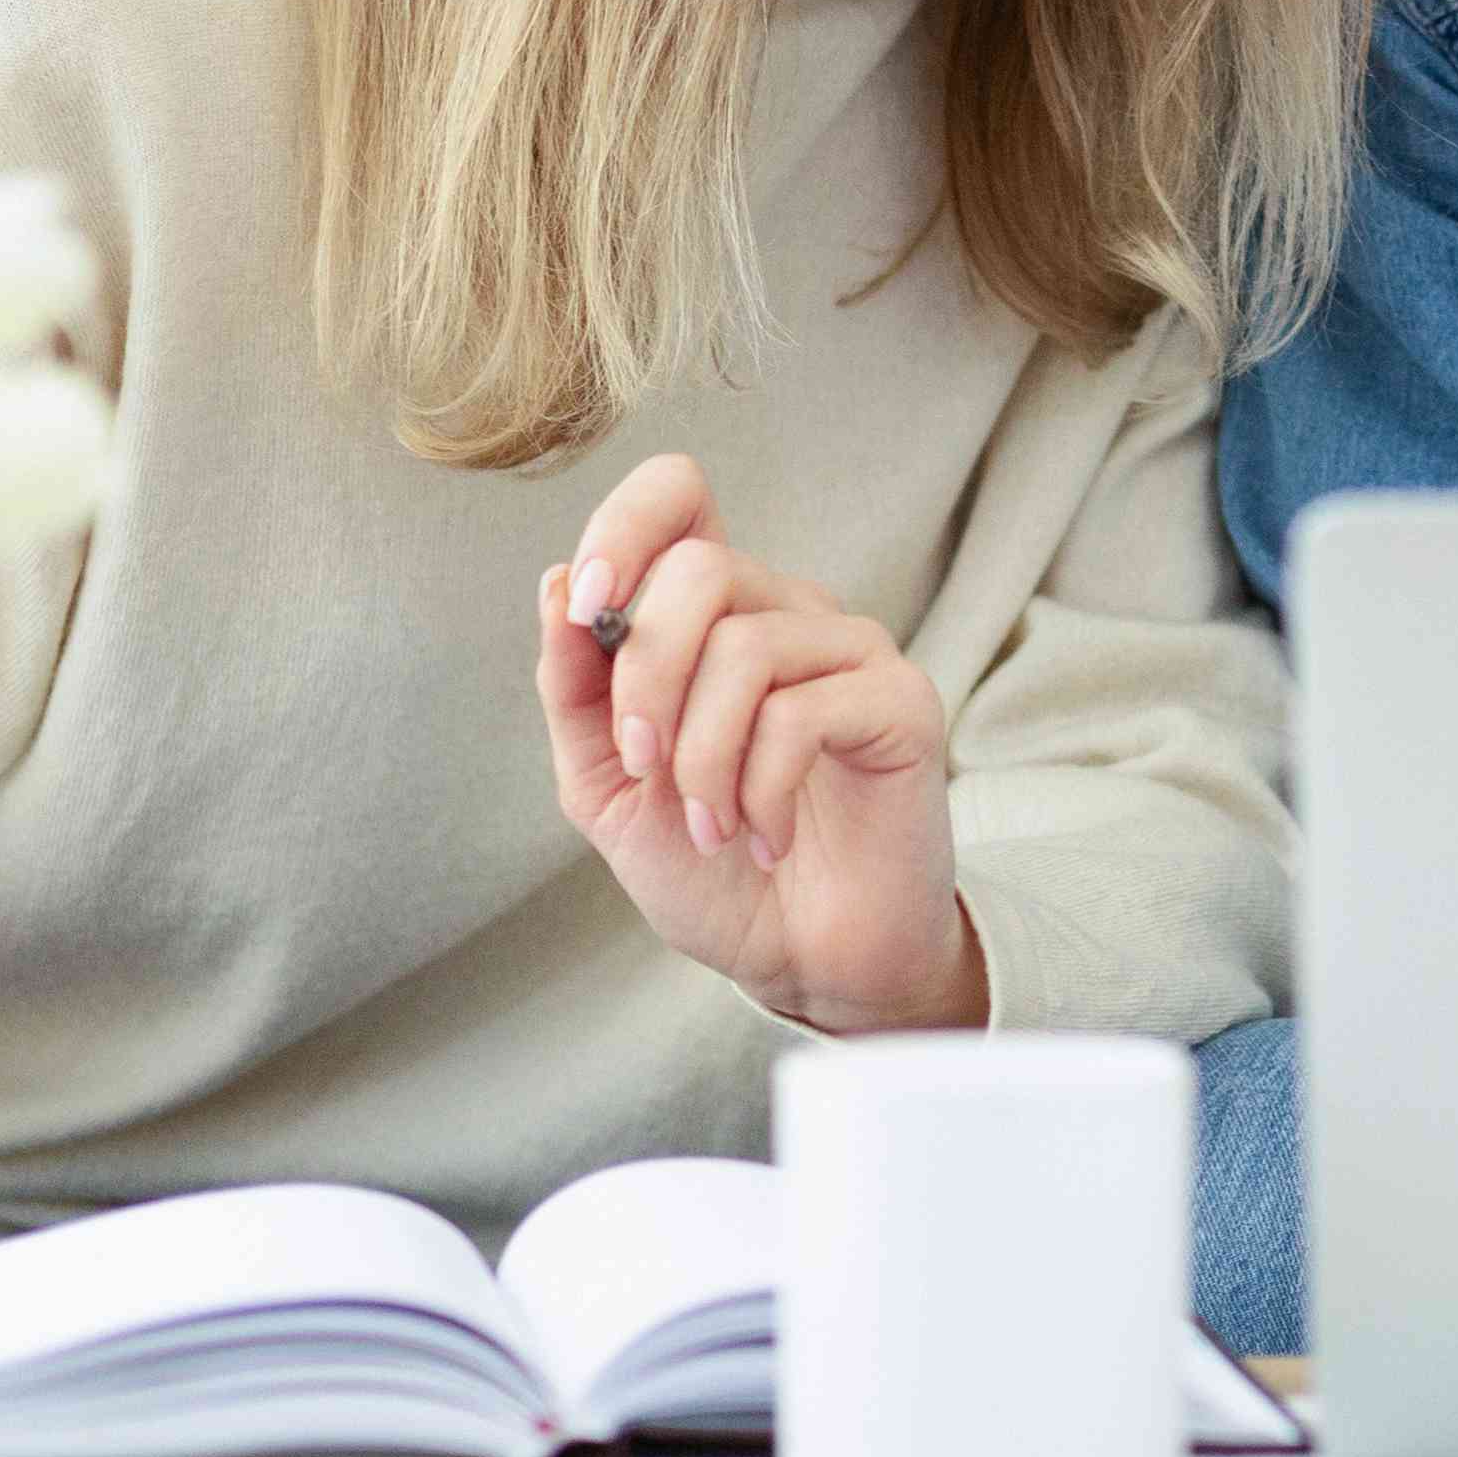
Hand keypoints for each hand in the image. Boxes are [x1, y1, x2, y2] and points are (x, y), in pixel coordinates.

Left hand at [536, 454, 988, 1033]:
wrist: (802, 962)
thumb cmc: (710, 869)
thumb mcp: (607, 783)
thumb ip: (576, 690)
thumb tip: (556, 586)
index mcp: (715, 614)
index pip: (679, 494)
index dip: (624, 526)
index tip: (589, 606)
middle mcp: (787, 611)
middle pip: (699, 570)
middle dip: (644, 682)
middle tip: (644, 767)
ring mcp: (852, 651)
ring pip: (745, 648)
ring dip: (701, 759)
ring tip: (713, 827)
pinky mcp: (901, 703)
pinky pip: (803, 713)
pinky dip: (761, 791)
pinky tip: (768, 838)